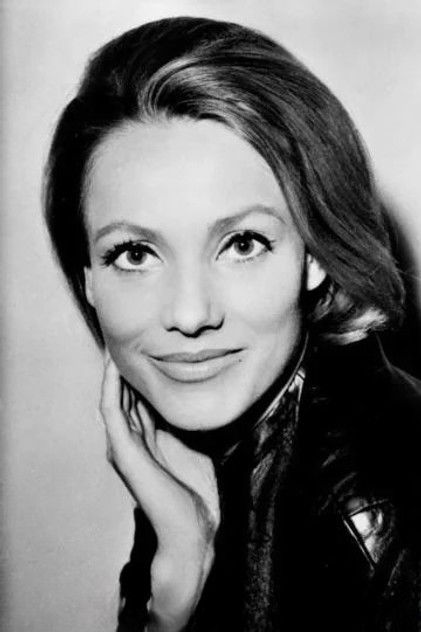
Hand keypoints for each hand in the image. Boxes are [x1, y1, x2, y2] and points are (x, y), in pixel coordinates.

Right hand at [100, 352, 219, 630]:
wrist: (194, 530)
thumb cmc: (197, 491)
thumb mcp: (193, 444)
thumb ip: (185, 422)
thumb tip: (195, 394)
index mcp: (145, 438)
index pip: (136, 397)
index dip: (138, 371)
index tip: (146, 344)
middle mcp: (130, 440)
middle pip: (122, 394)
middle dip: (124, 366)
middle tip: (127, 334)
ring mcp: (124, 446)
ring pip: (112, 398)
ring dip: (113, 370)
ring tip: (117, 342)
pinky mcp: (124, 452)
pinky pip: (112, 411)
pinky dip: (112, 387)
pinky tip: (116, 366)